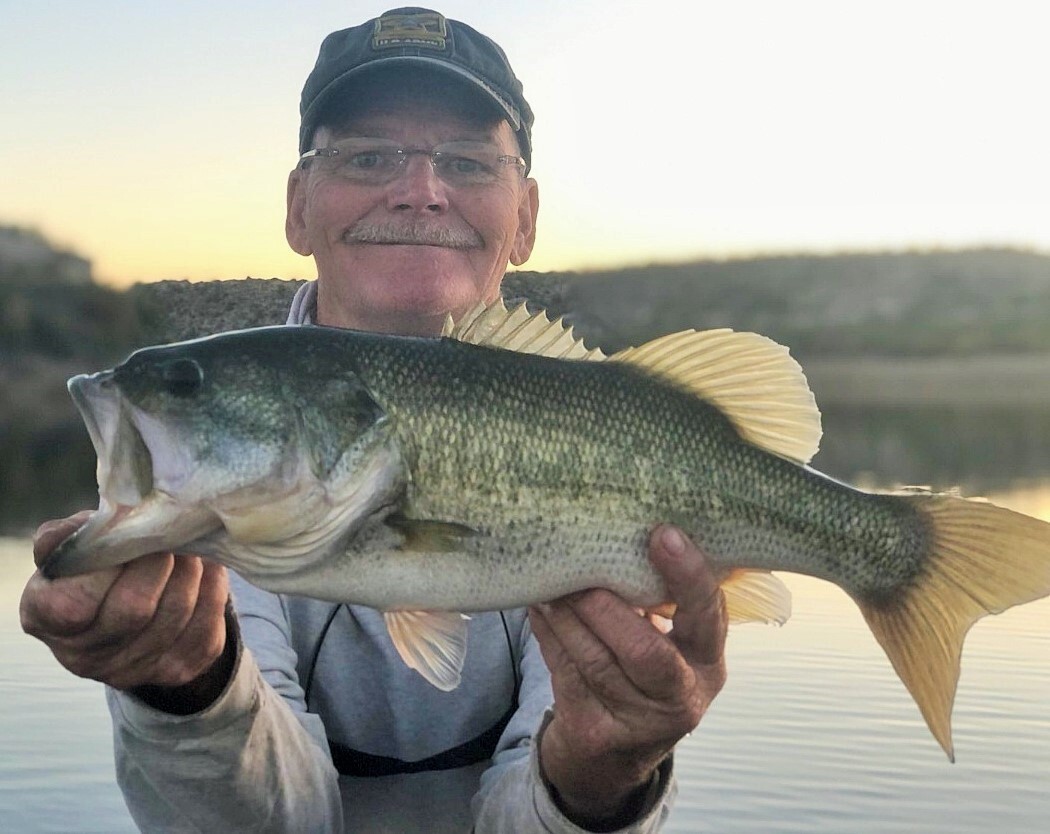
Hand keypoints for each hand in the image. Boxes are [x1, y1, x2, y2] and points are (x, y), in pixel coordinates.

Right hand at [20, 512, 231, 711]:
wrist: (125, 613)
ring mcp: (132, 670)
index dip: (108, 565)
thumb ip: (70, 535)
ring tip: (189, 548)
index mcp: (46, 620)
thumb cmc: (92, 572)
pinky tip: (207, 569)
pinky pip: (206, 627)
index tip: (128, 535)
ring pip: (176, 614)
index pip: (76, 603)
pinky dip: (212, 590)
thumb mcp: (70, 551)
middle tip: (169, 534)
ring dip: (190, 571)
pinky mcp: (177, 670)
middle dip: (159, 563)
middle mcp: (84, 656)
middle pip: (134, 609)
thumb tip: (95, 526)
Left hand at [529, 525, 726, 827]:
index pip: (707, 615)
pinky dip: (548, 635)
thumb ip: (666, 598)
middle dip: (606, 607)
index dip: (687, 575)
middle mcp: (681, 695)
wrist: (619, 753)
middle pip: (644, 651)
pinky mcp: (593, 731)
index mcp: (708, 661)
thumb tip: (628, 525)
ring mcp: (637, 722)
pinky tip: (538, 608)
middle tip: (580, 567)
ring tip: (548, 581)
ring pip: (595, 662)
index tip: (662, 533)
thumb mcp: (675, 642)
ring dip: (566, 616)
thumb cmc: (649, 671)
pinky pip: (564, 673)